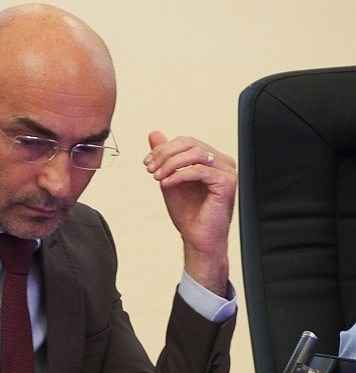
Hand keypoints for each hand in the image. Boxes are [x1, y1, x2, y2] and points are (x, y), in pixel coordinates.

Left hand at [144, 131, 236, 296]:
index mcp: (212, 159)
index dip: (164, 148)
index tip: (146, 163)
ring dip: (170, 164)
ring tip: (156, 177)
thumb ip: (164, 157)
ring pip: (195, 154)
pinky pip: (200, 171)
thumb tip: (153, 133)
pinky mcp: (227, 183)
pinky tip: (166, 184)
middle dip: (165, 155)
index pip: (186, 141)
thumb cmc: (187, 212)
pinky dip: (179, 176)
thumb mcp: (169, 179)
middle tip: (149, 169)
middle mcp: (223, 162)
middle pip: (190, 144)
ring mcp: (227, 172)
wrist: (197, 238)